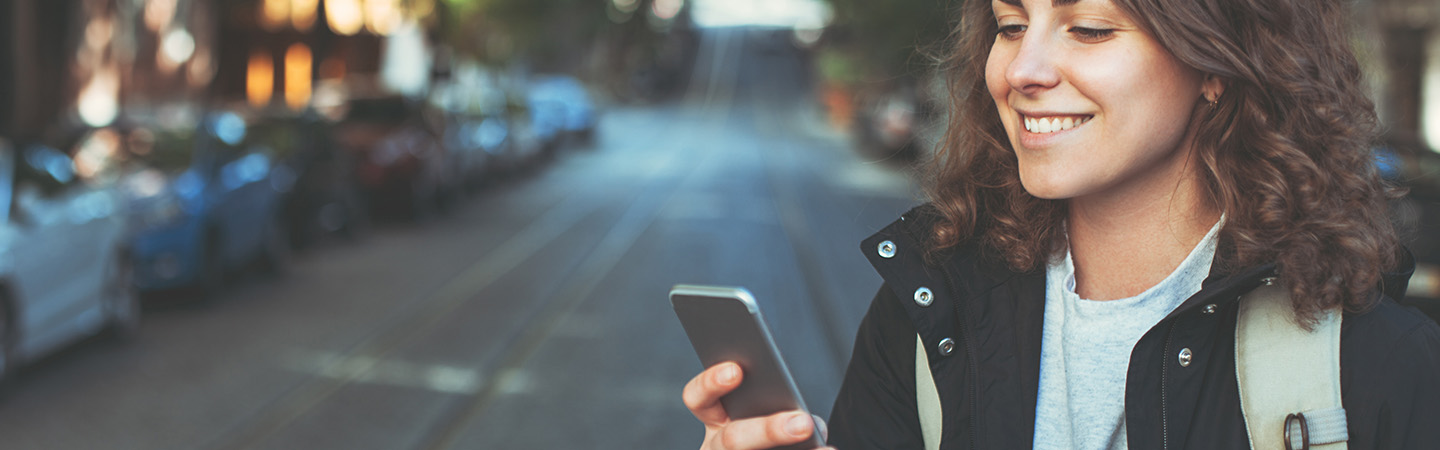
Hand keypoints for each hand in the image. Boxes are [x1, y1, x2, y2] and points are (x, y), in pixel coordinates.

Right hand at [682, 362, 832, 449]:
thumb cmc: (773, 436)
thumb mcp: (768, 416)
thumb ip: (784, 408)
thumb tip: (811, 424)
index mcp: (716, 421)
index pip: (699, 399)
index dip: (711, 383)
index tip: (736, 370)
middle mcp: (717, 448)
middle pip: (732, 440)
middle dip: (768, 431)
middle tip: (803, 424)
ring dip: (788, 448)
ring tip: (824, 449)